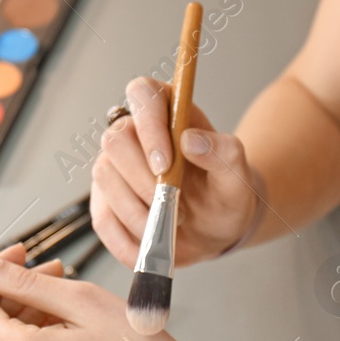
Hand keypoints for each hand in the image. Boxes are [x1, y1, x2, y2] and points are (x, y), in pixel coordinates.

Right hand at [90, 76, 258, 266]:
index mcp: (168, 111)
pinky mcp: (104, 200)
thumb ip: (224, 153)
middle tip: (174, 205)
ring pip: (104, 176)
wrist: (215, 230)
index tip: (165, 164)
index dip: (148, 125)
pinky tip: (150, 247)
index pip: (142, 93)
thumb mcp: (237, 177)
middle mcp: (134, 133)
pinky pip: (101, 218)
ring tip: (168, 226)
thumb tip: (192, 140)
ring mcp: (114, 166)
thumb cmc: (225, 194)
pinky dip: (125, 239)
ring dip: (137, 211)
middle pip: (115, 139)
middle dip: (144, 180)